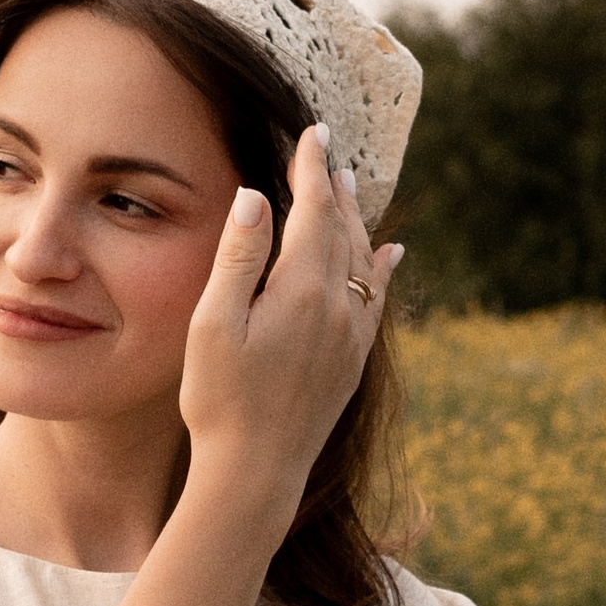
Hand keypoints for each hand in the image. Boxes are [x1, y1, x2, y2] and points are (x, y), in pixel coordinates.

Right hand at [178, 124, 403, 518]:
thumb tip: (258, 197)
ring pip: (363, 261)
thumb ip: (238, 258)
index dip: (312, 169)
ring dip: (355, 221)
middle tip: (328, 152)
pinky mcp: (353, 362)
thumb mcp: (213, 325)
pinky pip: (377, 299)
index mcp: (302, 291)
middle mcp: (338, 308)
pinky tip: (392, 256)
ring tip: (350, 190)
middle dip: (333, 189)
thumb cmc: (221, 400)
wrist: (257, 472)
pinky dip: (383, 269)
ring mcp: (351, 336)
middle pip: (342, 231)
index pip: (312, 212)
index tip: (312, 133)